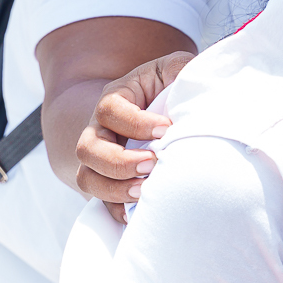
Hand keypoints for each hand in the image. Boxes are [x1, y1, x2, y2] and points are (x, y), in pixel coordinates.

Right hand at [78, 51, 192, 218]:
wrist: (155, 109)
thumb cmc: (168, 87)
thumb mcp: (175, 70)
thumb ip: (181, 69)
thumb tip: (194, 83)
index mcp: (116, 98)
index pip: (109, 109)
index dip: (135, 122)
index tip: (167, 129)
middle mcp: (100, 129)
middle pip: (88, 148)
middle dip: (119, 161)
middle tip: (152, 163)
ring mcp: (101, 158)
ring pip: (88, 178)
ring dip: (115, 189)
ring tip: (145, 191)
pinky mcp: (110, 181)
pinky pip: (102, 202)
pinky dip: (118, 210)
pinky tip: (140, 214)